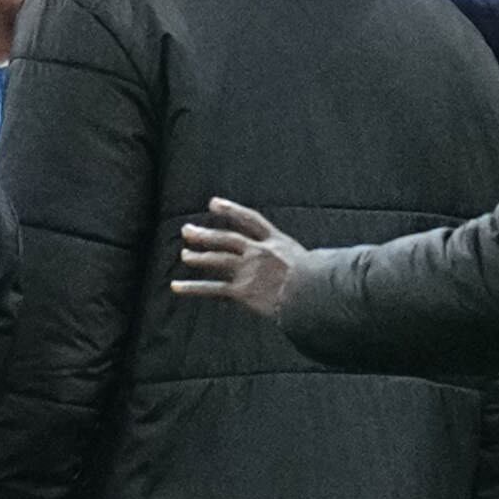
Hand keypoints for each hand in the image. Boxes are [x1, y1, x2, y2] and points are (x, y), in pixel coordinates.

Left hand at [171, 198, 305, 316]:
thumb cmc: (321, 282)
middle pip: (227, 239)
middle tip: (187, 230)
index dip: (231, 209)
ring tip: (185, 255)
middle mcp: (259, 252)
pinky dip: (192, 288)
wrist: (314, 296)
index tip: (213, 202)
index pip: (250, 220)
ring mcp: (248, 270)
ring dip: (199, 257)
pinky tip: (176, 286)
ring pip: (217, 260)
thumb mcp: (314, 259)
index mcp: (277, 241)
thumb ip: (298, 257)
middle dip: (205, 234)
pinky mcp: (241, 290)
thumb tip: (303, 258)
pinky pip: (211, 288)